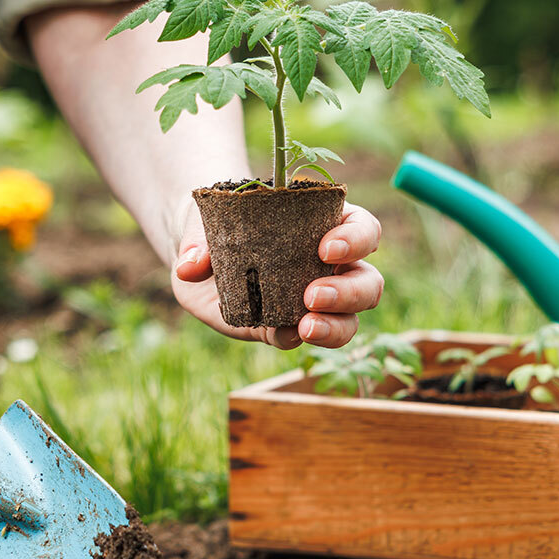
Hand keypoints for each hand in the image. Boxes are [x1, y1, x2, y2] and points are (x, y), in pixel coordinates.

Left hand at [173, 201, 382, 348]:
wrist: (196, 255)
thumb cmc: (219, 223)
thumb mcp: (209, 220)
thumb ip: (200, 239)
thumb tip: (191, 267)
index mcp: (326, 225)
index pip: (363, 229)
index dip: (356, 240)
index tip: (326, 249)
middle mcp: (328, 267)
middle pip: (367, 281)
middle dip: (349, 291)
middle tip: (312, 294)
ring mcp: (310, 301)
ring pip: (348, 319)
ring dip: (335, 326)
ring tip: (306, 325)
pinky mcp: (284, 326)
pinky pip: (301, 338)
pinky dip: (295, 338)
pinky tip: (283, 334)